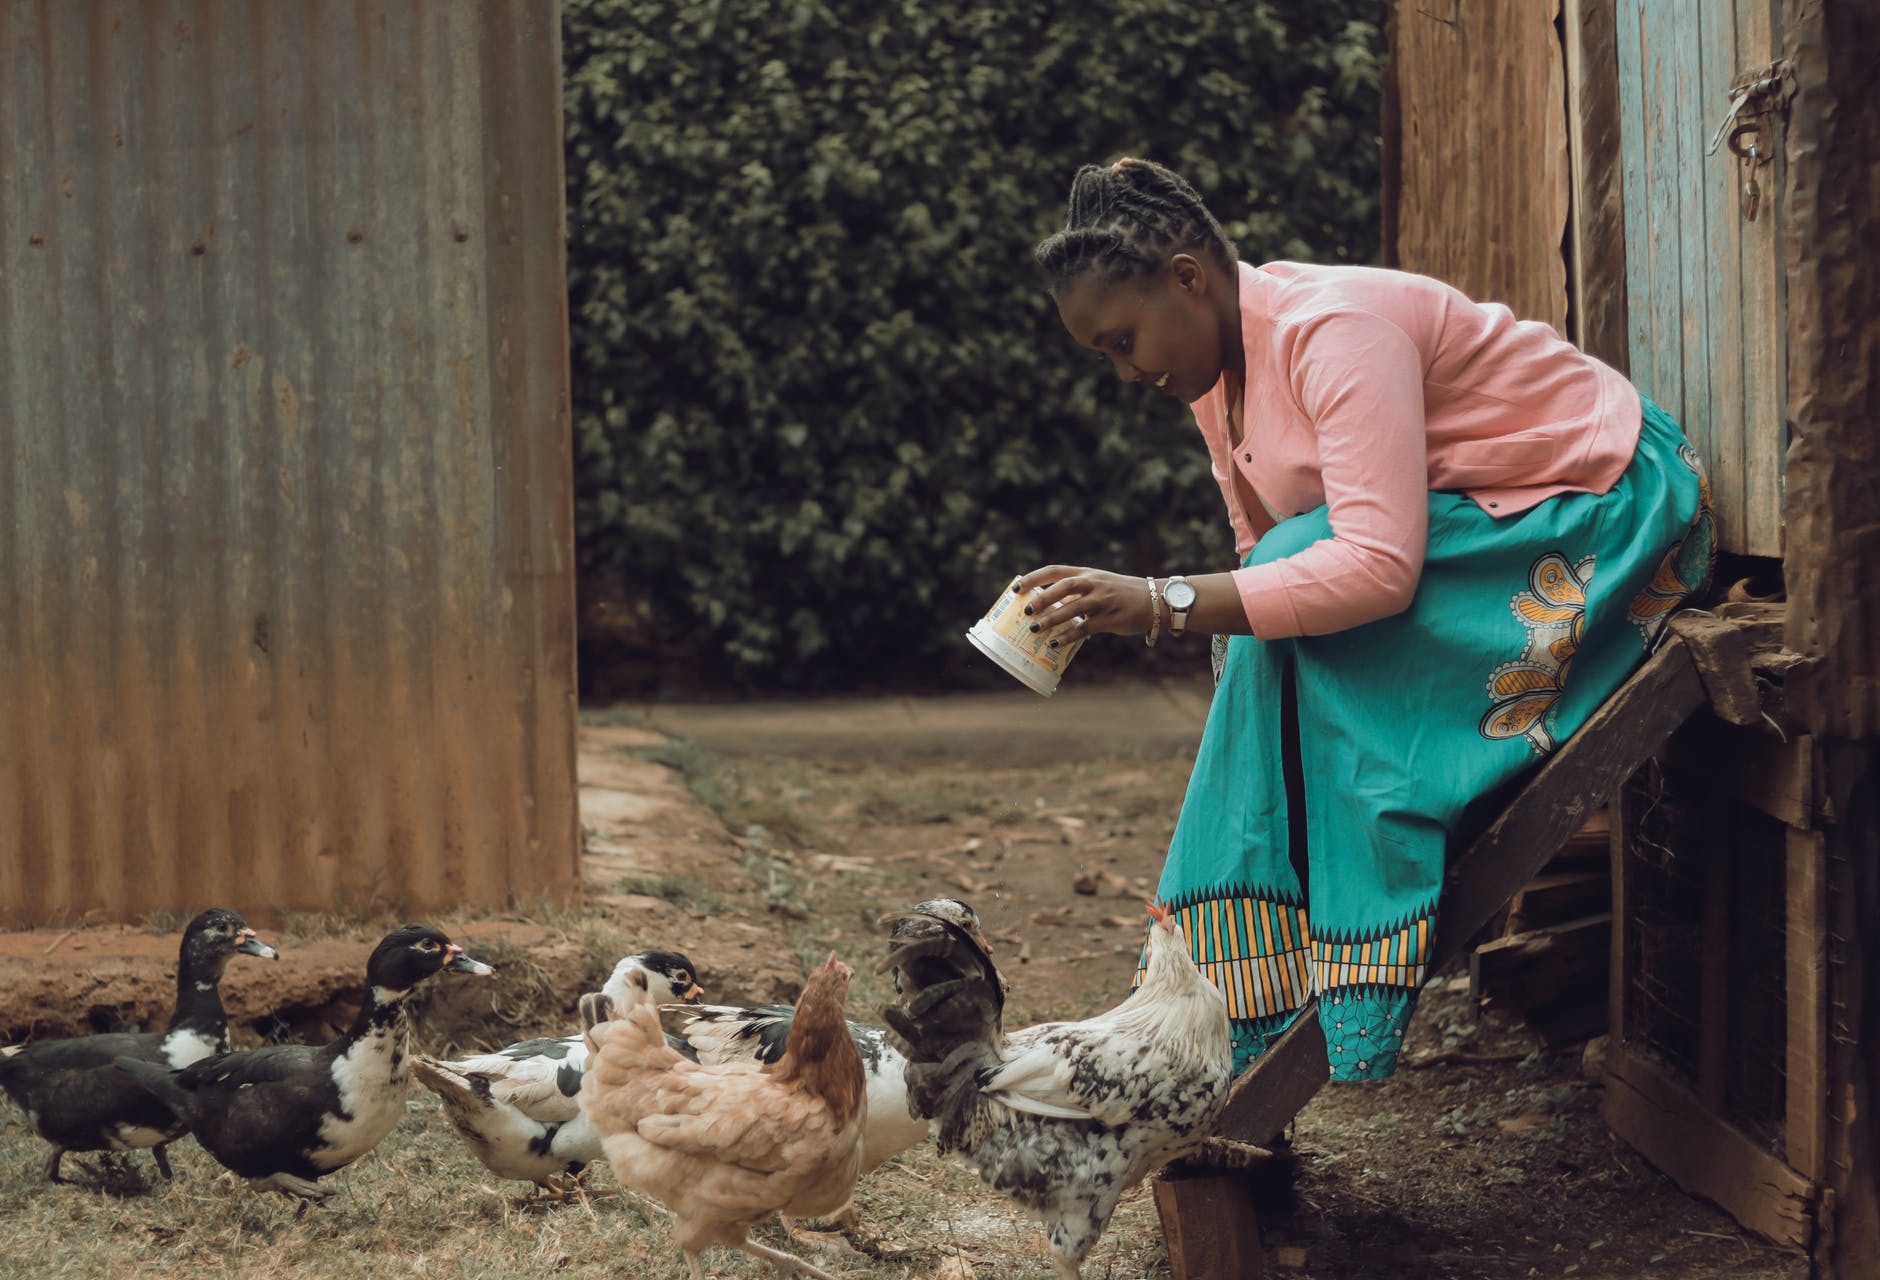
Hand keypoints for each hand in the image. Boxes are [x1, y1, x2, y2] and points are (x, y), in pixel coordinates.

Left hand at [1011, 565, 1153, 646]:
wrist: (1154, 600)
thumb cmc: (1120, 593)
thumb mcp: (1098, 585)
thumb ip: (1076, 593)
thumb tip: (1050, 606)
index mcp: (1086, 573)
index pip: (1054, 571)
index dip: (1033, 578)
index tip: (1016, 588)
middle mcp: (1092, 584)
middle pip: (1062, 587)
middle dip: (1041, 599)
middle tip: (1026, 611)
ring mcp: (1101, 601)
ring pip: (1071, 609)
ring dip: (1051, 620)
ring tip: (1035, 629)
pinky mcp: (1109, 619)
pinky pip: (1084, 629)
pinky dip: (1067, 637)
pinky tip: (1055, 644)